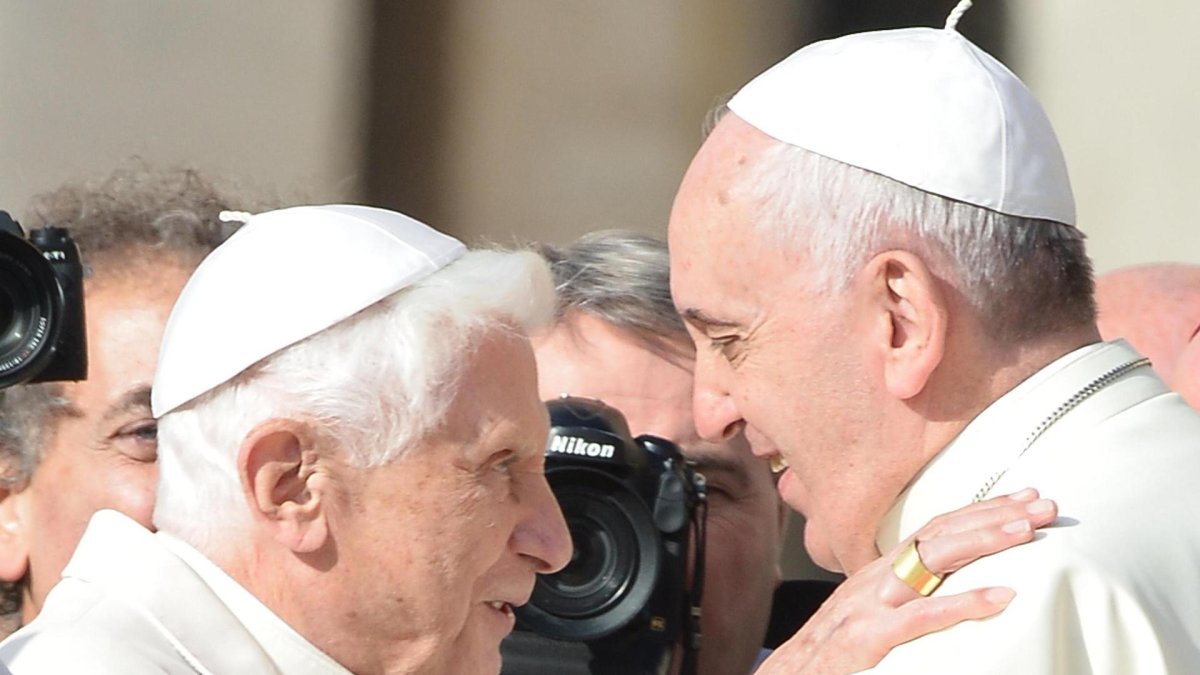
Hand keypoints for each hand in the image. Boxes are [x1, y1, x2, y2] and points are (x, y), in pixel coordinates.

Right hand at [755, 488, 1057, 673]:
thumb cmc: (827, 656)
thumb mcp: (866, 618)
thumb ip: (902, 601)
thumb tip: (942, 592)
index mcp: (878, 573)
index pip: (934, 528)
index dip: (979, 511)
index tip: (1022, 497)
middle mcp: (875, 578)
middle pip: (941, 533)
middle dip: (994, 515)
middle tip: (1043, 504)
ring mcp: (869, 605)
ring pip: (933, 559)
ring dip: (985, 541)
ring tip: (1028, 531)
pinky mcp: (868, 637)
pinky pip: (923, 615)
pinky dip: (965, 604)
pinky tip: (1002, 596)